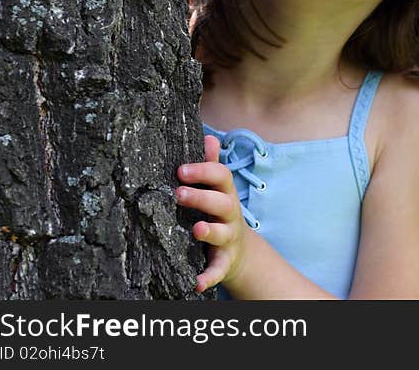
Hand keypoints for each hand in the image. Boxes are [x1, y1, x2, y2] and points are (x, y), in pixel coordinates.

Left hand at [176, 135, 248, 292]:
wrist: (240, 250)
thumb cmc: (220, 212)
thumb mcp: (219, 189)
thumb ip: (211, 166)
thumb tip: (208, 137)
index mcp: (225, 193)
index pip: (221, 176)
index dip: (203, 172)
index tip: (180, 170)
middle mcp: (230, 215)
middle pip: (221, 203)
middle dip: (202, 197)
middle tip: (179, 193)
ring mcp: (228, 239)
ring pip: (222, 234)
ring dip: (210, 231)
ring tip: (196, 230)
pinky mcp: (224, 262)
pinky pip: (217, 270)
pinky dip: (207, 277)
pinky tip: (195, 283)